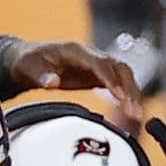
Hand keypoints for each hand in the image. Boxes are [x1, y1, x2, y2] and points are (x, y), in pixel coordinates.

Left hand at [3, 40, 143, 122]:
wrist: (28, 61)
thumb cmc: (28, 63)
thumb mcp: (29, 68)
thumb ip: (41, 76)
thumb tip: (53, 82)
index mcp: (75, 51)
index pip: (99, 63)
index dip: (110, 78)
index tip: (119, 95)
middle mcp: (90, 56)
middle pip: (118, 68)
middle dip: (128, 88)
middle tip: (133, 110)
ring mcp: (95, 65)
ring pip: (122, 76)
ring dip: (132, 93)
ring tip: (137, 115)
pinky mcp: (96, 76)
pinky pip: (117, 84)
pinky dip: (126, 97)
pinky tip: (131, 113)